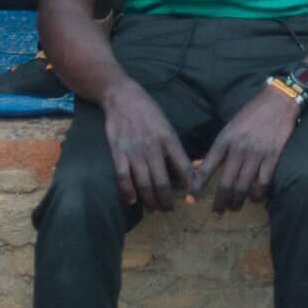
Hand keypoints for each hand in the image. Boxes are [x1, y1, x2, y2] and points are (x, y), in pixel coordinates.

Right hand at [102, 77, 194, 211]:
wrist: (123, 98)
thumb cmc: (149, 112)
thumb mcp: (167, 126)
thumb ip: (174, 148)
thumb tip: (188, 168)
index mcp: (169, 138)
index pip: (183, 166)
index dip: (188, 184)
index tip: (190, 196)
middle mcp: (153, 147)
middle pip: (162, 181)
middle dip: (167, 200)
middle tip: (169, 209)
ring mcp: (134, 151)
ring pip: (144, 183)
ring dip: (150, 201)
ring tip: (154, 210)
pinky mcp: (118, 153)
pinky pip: (123, 178)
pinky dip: (128, 192)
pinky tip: (132, 201)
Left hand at [192, 84, 299, 213]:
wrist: (278, 101)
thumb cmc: (251, 114)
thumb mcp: (229, 128)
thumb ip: (216, 149)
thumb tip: (198, 166)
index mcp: (224, 140)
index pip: (206, 169)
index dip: (197, 187)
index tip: (192, 200)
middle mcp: (238, 149)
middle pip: (225, 184)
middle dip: (220, 203)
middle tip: (218, 213)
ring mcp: (256, 154)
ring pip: (243, 187)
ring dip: (237, 202)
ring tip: (234, 207)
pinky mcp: (273, 157)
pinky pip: (263, 183)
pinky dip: (258, 195)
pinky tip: (255, 198)